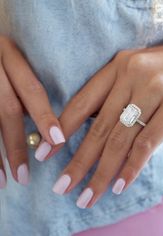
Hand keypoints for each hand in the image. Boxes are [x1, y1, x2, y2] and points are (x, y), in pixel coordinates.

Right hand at [0, 36, 64, 187]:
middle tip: (25, 176)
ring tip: (5, 182)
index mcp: (10, 54)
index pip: (32, 90)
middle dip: (16, 146)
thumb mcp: (14, 58)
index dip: (45, 117)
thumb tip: (49, 122)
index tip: (58, 141)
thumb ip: (28, 83)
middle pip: (7, 109)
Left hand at [47, 26, 162, 207]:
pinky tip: (119, 186)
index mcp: (120, 65)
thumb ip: (123, 100)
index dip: (62, 130)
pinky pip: (147, 144)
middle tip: (62, 187)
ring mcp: (156, 89)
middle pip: (98, 127)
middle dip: (78, 162)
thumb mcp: (145, 76)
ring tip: (87, 196)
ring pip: (119, 140)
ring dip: (102, 173)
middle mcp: (134, 74)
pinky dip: (131, 168)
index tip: (47, 154)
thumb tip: (101, 132)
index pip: (82, 102)